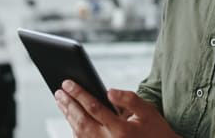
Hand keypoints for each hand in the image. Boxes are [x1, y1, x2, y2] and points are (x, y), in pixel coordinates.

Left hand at [55, 80, 179, 137]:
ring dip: (68, 115)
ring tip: (61, 100)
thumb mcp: (148, 111)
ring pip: (79, 132)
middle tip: (59, 90)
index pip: (94, 108)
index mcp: (121, 130)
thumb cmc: (155, 130)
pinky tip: (71, 116)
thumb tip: (109, 91)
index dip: (79, 94)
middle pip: (82, 121)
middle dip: (69, 104)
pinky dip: (74, 128)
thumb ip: (129, 99)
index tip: (68, 83)